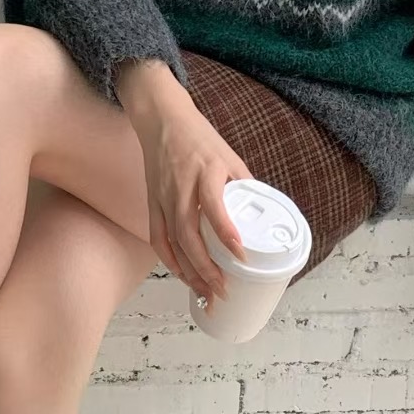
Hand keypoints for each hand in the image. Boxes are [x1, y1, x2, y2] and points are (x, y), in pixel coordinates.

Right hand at [129, 93, 253, 310]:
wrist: (162, 121)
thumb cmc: (200, 138)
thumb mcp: (230, 155)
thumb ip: (243, 184)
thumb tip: (261, 214)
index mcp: (206, 171)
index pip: (214, 205)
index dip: (226, 232)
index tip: (241, 255)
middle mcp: (182, 186)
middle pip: (189, 233)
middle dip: (205, 267)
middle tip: (223, 289)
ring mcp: (163, 196)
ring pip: (172, 241)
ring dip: (189, 271)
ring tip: (206, 292)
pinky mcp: (151, 202)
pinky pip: (157, 237)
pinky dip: (169, 260)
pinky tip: (182, 276)